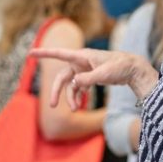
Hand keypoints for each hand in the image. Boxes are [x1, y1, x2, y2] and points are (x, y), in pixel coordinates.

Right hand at [30, 47, 157, 110]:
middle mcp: (80, 62)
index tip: (30, 53)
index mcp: (82, 56)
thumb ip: (87, 79)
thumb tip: (74, 84)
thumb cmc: (119, 67)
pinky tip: (78, 105)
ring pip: (70, 84)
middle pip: (62, 77)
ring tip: (75, 109)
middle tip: (53, 105)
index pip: (59, 54)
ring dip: (70, 97)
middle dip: (57, 91)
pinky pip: (77, 87)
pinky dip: (77, 96)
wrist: (132, 69)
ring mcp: (84, 69)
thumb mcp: (104, 74)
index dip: (44, 53)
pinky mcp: (89, 76)